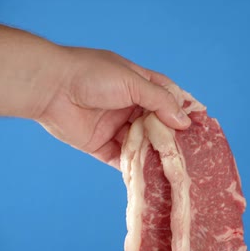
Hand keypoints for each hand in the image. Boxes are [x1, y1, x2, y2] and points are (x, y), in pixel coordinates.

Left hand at [37, 47, 190, 169]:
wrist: (49, 88)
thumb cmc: (91, 75)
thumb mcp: (133, 82)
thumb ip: (161, 101)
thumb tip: (184, 121)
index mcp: (137, 84)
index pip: (167, 96)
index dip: (182, 108)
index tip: (200, 123)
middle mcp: (128, 105)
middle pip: (157, 123)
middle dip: (171, 135)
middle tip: (190, 150)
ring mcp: (114, 126)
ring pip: (142, 143)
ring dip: (155, 153)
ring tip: (174, 165)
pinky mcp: (100, 145)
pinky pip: (122, 159)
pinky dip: (135, 167)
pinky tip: (150, 175)